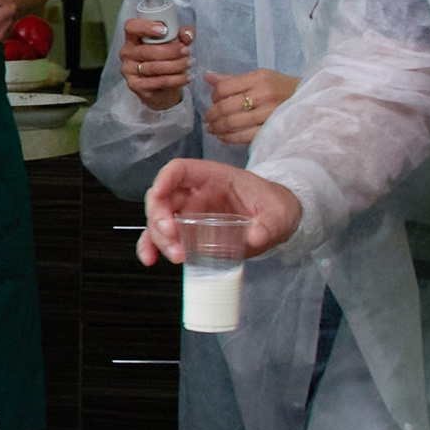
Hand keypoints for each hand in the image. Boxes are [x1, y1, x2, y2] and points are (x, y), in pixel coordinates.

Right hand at [119, 20, 193, 110]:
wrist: (163, 88)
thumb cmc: (167, 60)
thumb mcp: (176, 43)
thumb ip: (183, 35)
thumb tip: (187, 36)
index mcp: (133, 38)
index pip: (131, 27)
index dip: (145, 27)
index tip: (164, 30)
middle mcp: (127, 53)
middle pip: (147, 50)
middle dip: (171, 51)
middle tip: (187, 50)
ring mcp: (128, 70)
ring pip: (154, 67)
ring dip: (176, 65)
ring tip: (190, 63)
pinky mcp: (134, 85)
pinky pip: (157, 82)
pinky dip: (176, 80)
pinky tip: (187, 77)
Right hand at [137, 159, 302, 264]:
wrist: (277, 221)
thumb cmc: (273, 206)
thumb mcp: (278, 213)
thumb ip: (268, 224)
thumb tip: (254, 237)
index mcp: (213, 177)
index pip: (179, 170)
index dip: (164, 179)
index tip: (159, 194)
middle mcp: (194, 192)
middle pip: (162, 197)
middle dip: (160, 217)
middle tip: (172, 237)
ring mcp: (188, 212)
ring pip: (159, 220)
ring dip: (158, 238)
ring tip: (176, 255)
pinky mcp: (188, 231)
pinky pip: (163, 237)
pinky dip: (152, 247)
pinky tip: (151, 259)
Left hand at [203, 68, 298, 147]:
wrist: (312, 102)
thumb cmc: (282, 88)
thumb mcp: (261, 77)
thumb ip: (233, 79)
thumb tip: (207, 77)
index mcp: (259, 78)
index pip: (224, 88)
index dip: (213, 97)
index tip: (213, 102)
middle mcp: (263, 94)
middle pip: (225, 107)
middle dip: (212, 115)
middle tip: (208, 120)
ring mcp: (268, 113)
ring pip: (232, 123)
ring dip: (217, 128)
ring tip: (213, 129)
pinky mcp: (272, 129)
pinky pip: (243, 136)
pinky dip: (229, 138)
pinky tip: (224, 137)